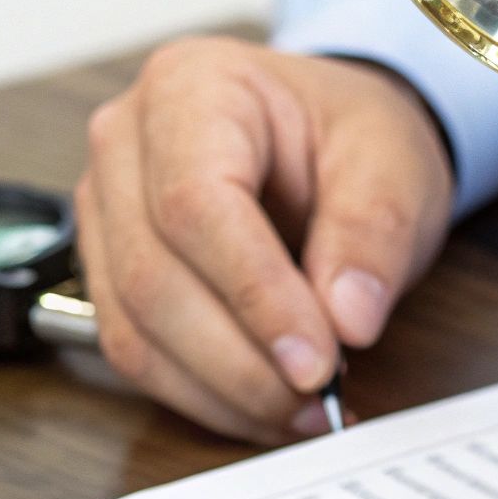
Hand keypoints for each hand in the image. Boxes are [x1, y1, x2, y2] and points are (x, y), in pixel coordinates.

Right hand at [77, 37, 452, 442]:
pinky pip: (136, 353)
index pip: (195, 204)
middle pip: (153, 276)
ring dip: (222, 392)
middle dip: (241, 359)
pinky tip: (267, 408)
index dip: (255, 294)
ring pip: (135, 328)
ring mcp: (105, 211)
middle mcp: (125, 144)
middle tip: (320, 395)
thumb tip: (348, 322)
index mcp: (191, 88)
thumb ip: (373, 234)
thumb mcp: (393, 165)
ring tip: (304, 410)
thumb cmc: (347, 138)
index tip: (320, 359)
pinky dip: (204, 397)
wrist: (325, 144)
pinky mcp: (107, 272)